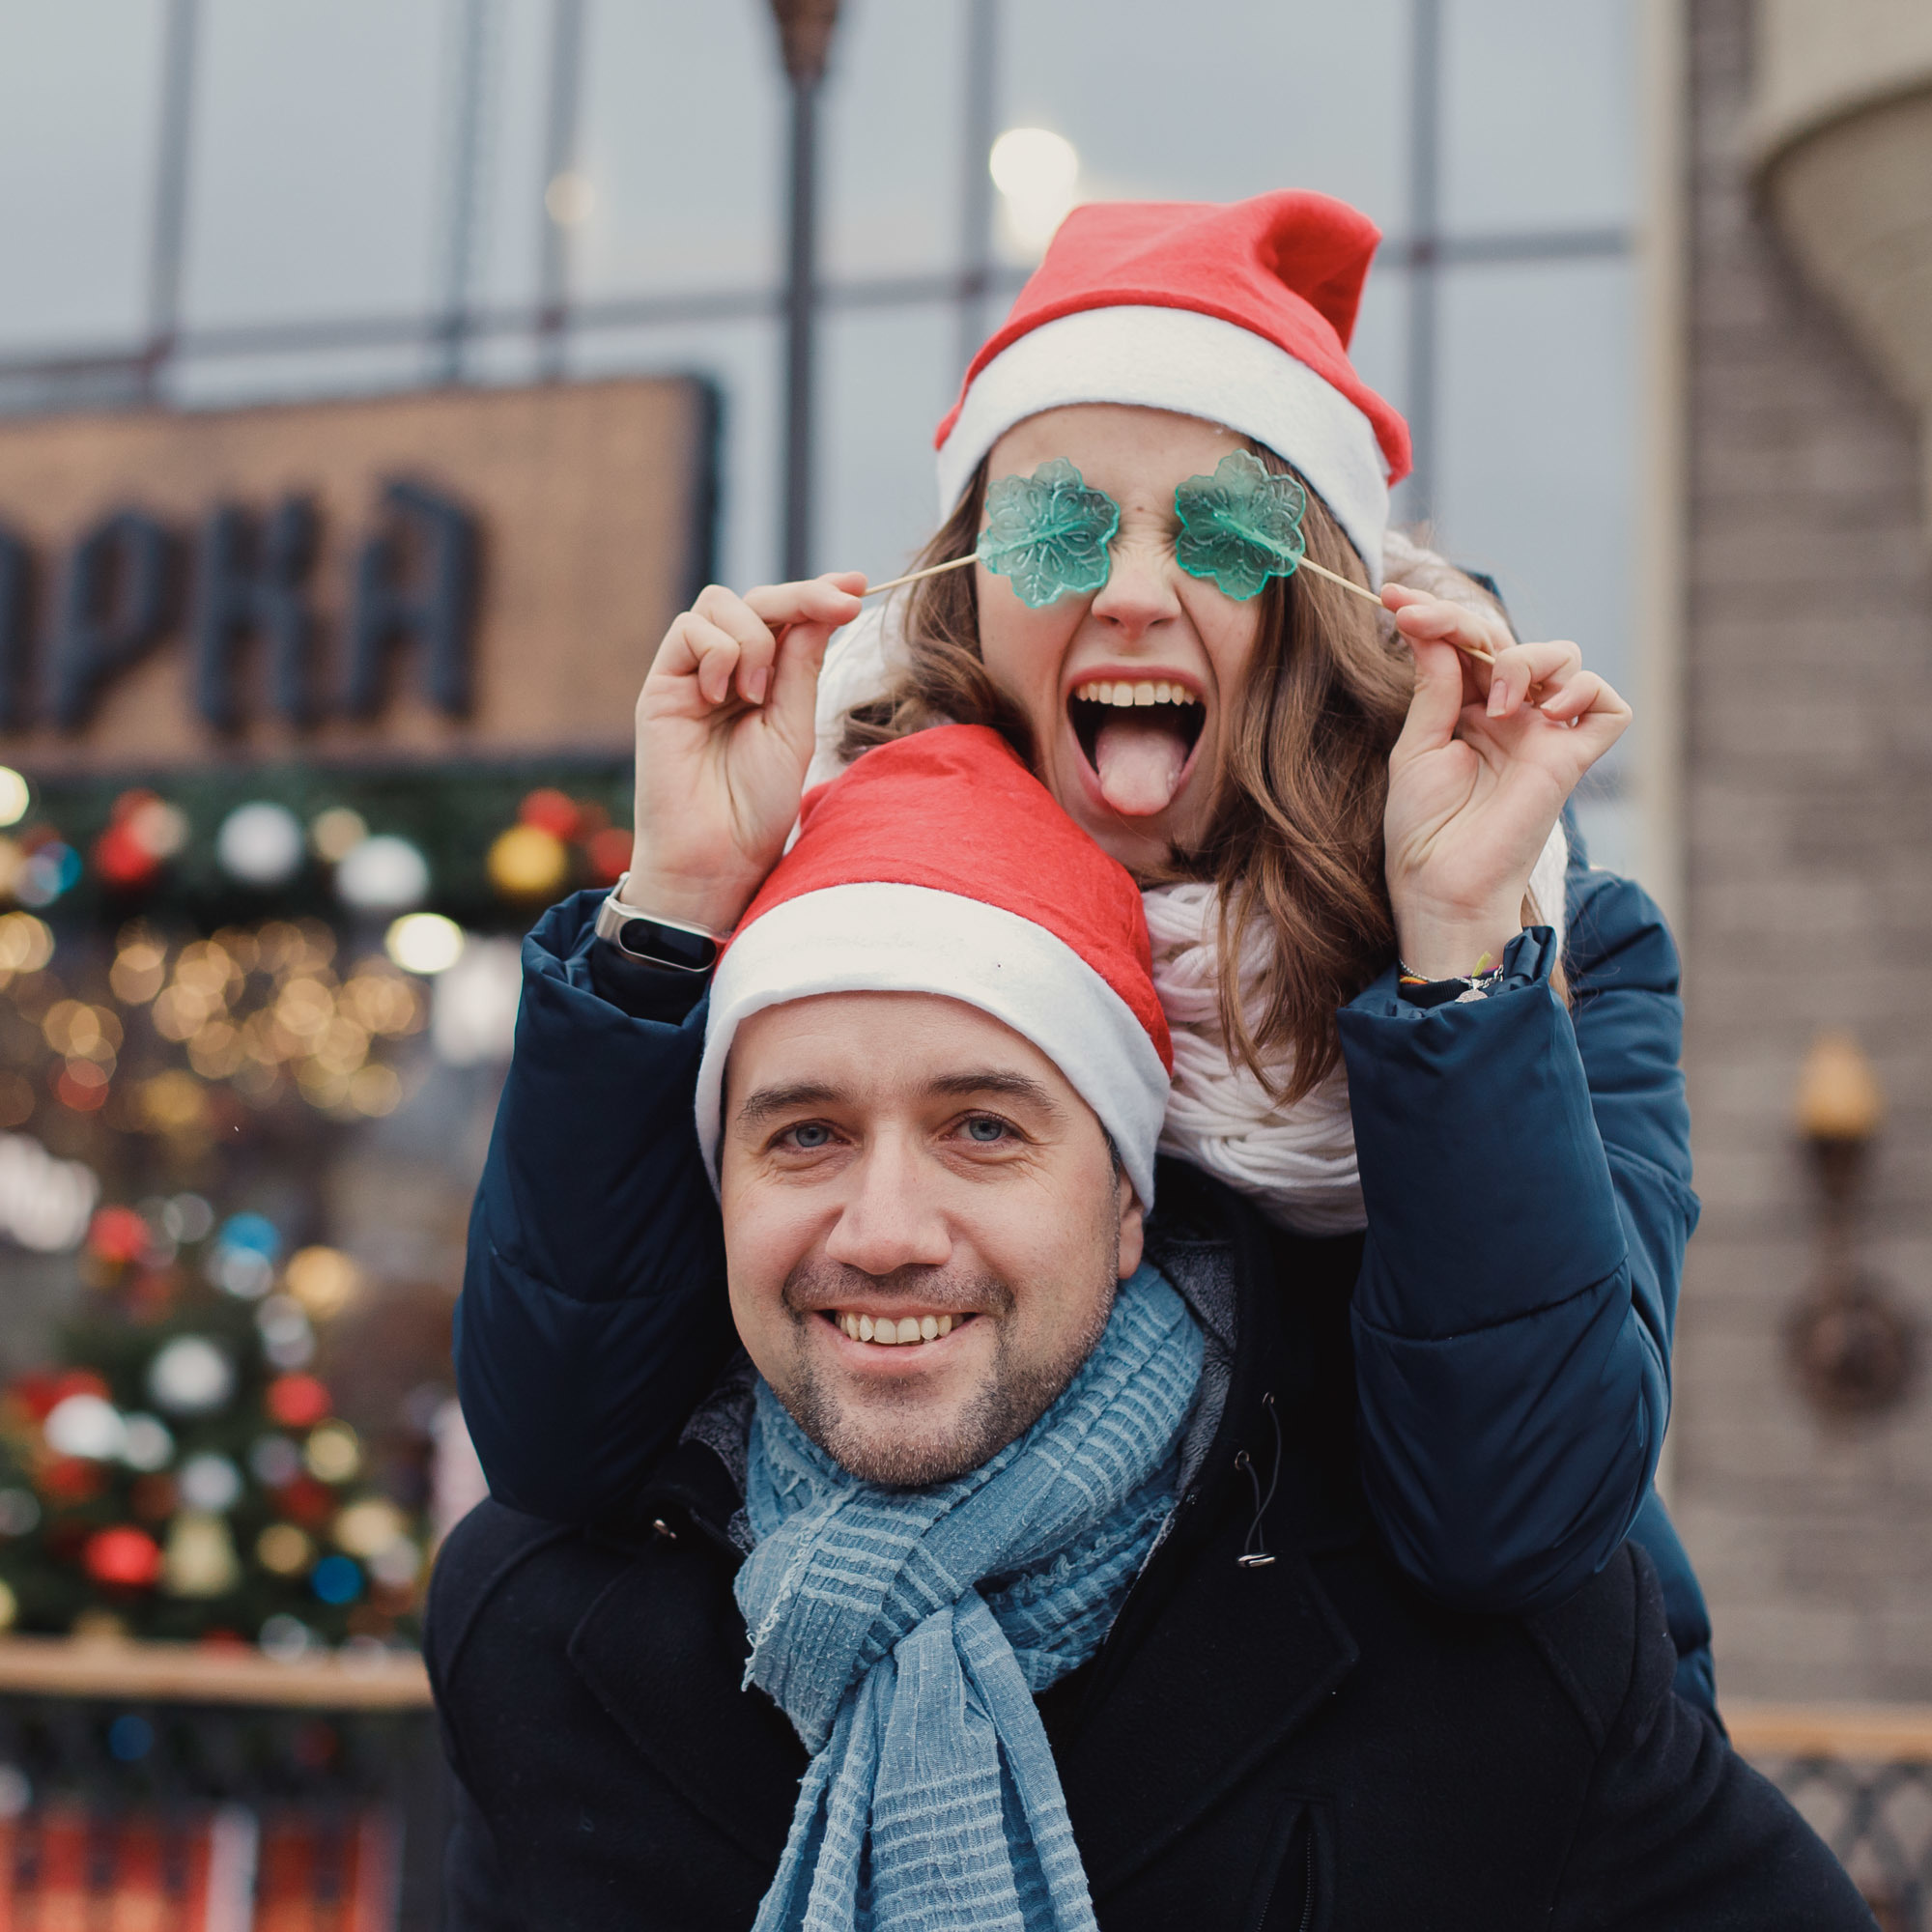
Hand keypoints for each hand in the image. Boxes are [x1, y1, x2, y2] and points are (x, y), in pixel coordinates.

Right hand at [627, 574, 865, 932]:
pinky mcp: (661, 687)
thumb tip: (825, 609)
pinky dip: (717, 653)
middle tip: (841, 606)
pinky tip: (724, 697)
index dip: (819, 595)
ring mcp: (691, 676)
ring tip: (758, 696)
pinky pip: (689, 630)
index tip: (858, 585)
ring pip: (721, 603)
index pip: (787, 619)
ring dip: (754, 639)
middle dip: (802, 596)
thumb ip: (803, 668)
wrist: (717, 856)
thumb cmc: (757, 806)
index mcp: (765, 682)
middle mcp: (726, 671)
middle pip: (757, 600)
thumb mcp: (795, 728)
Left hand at [1380, 584, 1630, 979]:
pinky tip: (1548, 713)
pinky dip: (1587, 694)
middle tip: (1426, 627)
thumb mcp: (1416, 746)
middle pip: (1513, 640)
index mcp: (1467, 710)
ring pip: (1566, 659)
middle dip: (1469, 623)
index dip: (1435, 614)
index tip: (1391, 596)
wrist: (1439, 886)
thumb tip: (1432, 627)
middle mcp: (1510, 716)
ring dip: (1528, 660)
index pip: (1465, 644)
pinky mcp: (1571, 761)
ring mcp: (1544, 736)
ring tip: (1497, 704)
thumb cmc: (1421, 829)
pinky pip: (1608, 707)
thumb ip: (1435, 686)